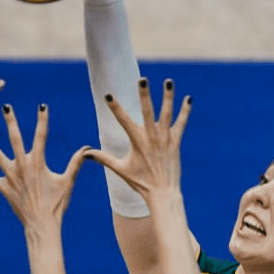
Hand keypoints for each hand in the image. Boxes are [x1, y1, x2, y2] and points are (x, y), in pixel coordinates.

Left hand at [0, 104, 89, 229]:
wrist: (41, 225)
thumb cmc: (56, 204)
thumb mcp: (67, 182)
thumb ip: (76, 163)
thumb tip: (87, 149)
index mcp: (38, 163)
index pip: (41, 135)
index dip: (42, 119)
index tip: (42, 105)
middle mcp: (22, 166)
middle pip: (14, 139)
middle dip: (10, 122)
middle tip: (5, 106)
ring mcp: (11, 177)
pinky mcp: (4, 188)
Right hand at [85, 78, 191, 199]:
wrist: (162, 193)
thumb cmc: (140, 182)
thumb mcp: (120, 169)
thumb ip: (103, 158)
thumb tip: (85, 153)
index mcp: (136, 141)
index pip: (122, 120)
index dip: (115, 107)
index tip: (108, 95)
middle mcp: (151, 137)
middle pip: (147, 111)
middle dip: (144, 95)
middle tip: (142, 79)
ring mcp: (165, 139)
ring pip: (166, 113)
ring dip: (168, 97)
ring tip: (168, 81)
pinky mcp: (176, 142)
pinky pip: (181, 123)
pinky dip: (185, 111)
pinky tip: (188, 99)